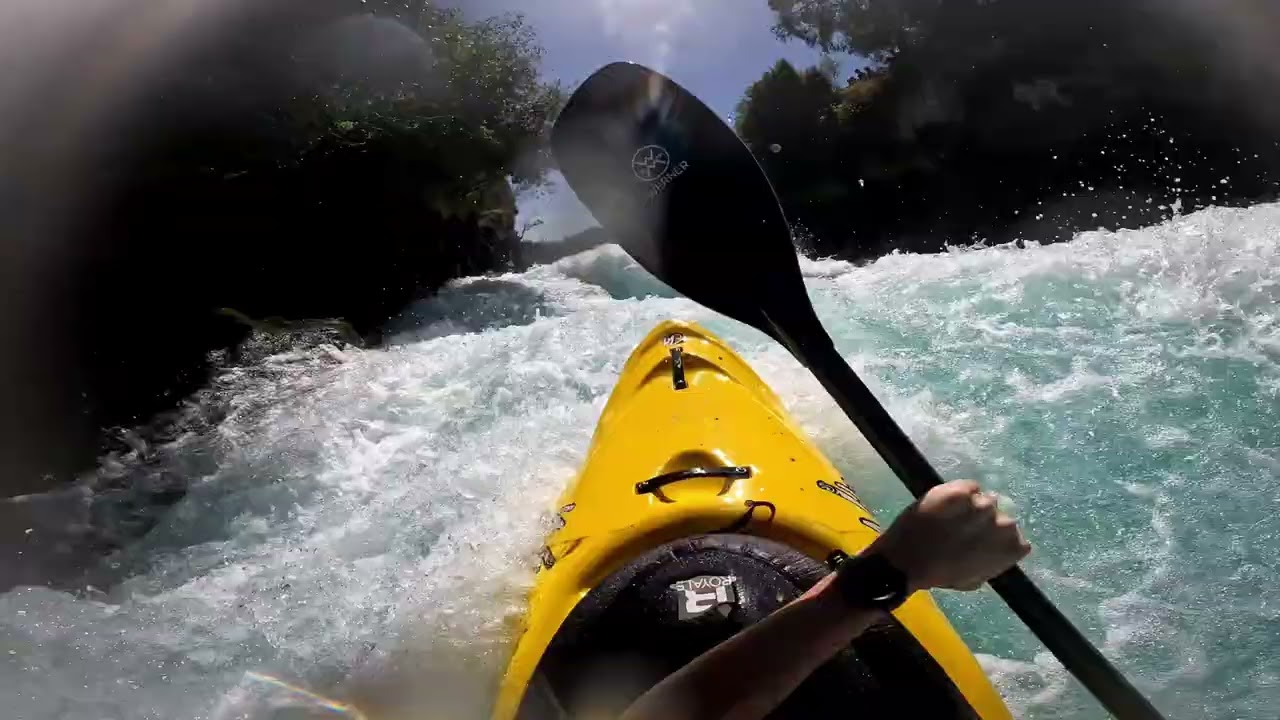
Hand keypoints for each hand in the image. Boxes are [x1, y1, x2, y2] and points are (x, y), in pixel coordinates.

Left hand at [868, 480, 1030, 592]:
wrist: (906, 561)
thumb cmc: (940, 575)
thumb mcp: (975, 579)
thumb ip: (992, 562)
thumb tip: (995, 551)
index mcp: (1010, 548)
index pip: (1019, 539)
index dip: (1000, 540)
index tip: (984, 543)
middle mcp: (1004, 524)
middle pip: (1002, 517)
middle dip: (987, 522)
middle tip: (965, 529)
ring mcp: (983, 505)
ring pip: (986, 500)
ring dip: (974, 506)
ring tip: (953, 516)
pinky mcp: (961, 490)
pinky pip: (969, 486)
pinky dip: (960, 493)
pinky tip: (947, 504)